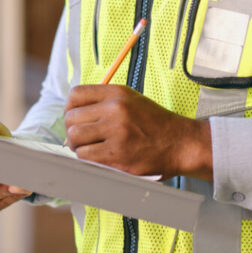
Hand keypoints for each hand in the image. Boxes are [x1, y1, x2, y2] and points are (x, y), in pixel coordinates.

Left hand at [64, 85, 211, 178]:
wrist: (181, 143)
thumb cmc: (155, 124)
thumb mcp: (132, 100)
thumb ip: (105, 103)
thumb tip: (74, 115)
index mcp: (117, 93)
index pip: (76, 95)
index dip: (70, 108)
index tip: (75, 118)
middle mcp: (115, 110)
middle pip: (71, 118)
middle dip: (72, 130)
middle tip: (82, 139)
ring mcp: (116, 132)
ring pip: (75, 138)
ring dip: (78, 146)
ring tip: (90, 149)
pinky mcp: (117, 154)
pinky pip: (86, 156)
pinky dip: (87, 159)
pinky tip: (99, 158)